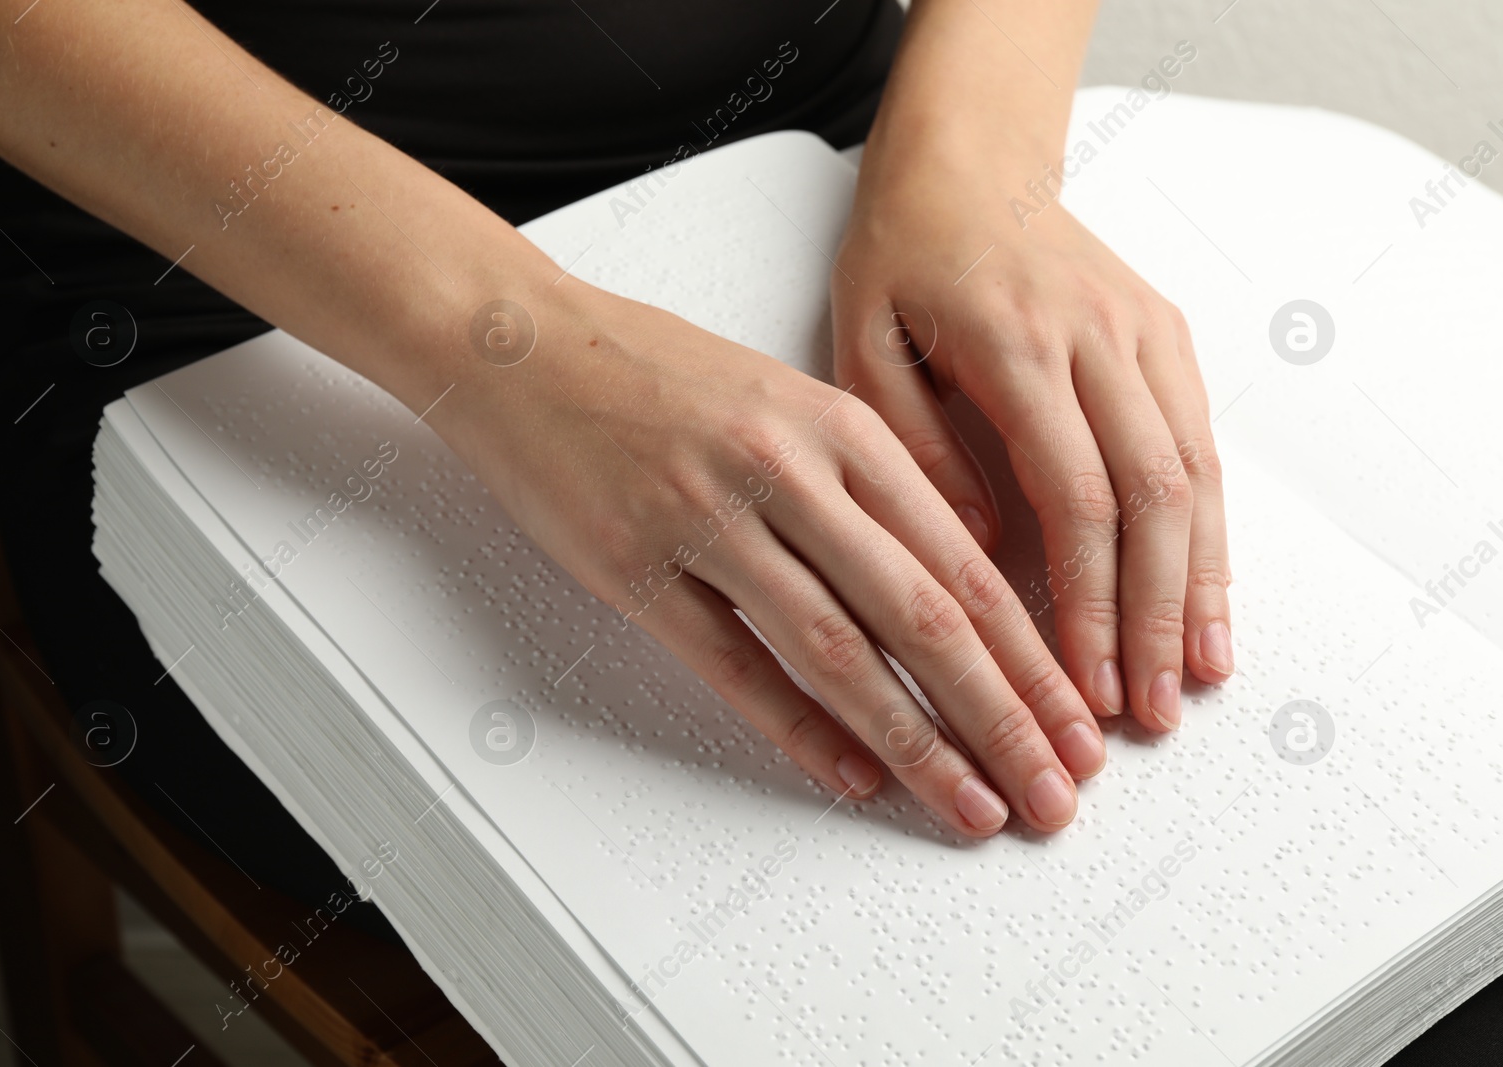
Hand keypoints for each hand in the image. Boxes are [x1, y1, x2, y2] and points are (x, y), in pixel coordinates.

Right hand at [443, 284, 1109, 834]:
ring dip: (918, 741)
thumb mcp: (790, 399)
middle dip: (1006, 716)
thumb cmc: (658, 373)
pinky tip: (850, 776)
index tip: (1077, 722)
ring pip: (837, 651)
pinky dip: (797, 730)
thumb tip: (956, 588)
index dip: (1034, 656)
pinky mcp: (637, 569)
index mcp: (840, 426)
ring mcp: (709, 521)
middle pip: (923, 615)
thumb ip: (872, 484)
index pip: (966, 563)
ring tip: (973, 805)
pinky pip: (733, 666)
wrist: (524, 346)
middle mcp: (787, 472)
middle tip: (1055, 792)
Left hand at [831, 171, 1232, 734]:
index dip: (1086, 600)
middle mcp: (1098, 338)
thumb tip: (975, 551)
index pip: (1074, 495)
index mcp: (1017, 343)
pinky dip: (1212, 531)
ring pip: (1195, 475)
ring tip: (1198, 678)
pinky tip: (1210, 598)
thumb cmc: (902, 254)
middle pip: (1152, 498)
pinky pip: (1203, 445)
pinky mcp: (1166, 336)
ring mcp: (1144, 335)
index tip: (1081, 681)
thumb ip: (915, 446)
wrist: (970, 160)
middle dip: (1154, 616)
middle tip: (1148, 711)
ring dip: (1200, 585)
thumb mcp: (865, 342)